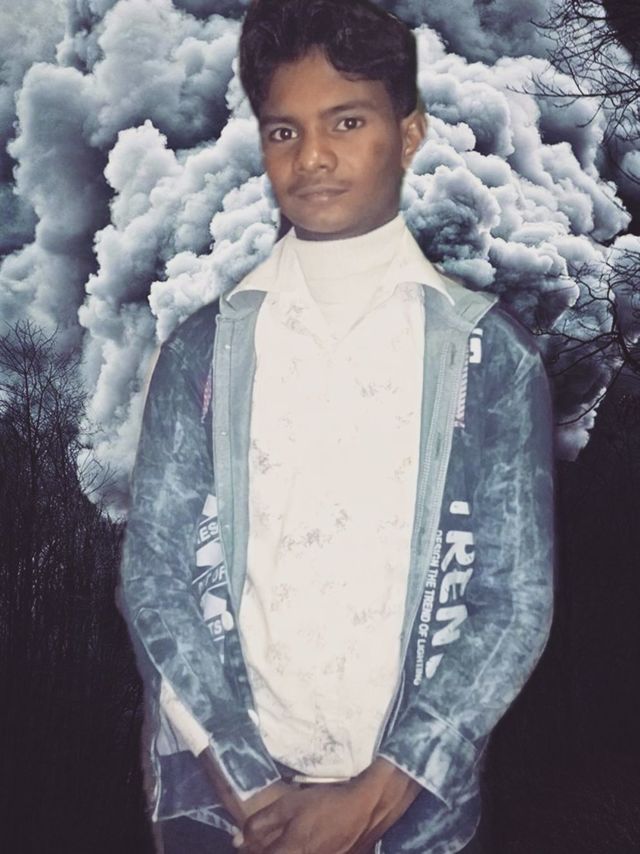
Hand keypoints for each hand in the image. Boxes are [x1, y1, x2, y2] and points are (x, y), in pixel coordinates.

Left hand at [235, 757, 420, 853]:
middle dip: (262, 850)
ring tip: (280, 839)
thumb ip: (260, 824)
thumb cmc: (326, 803)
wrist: (366, 808)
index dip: (250, 850)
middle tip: (257, 841)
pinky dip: (297, 850)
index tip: (244, 843)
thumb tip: (237, 839)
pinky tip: (300, 840)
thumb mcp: (289, 805)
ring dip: (279, 848)